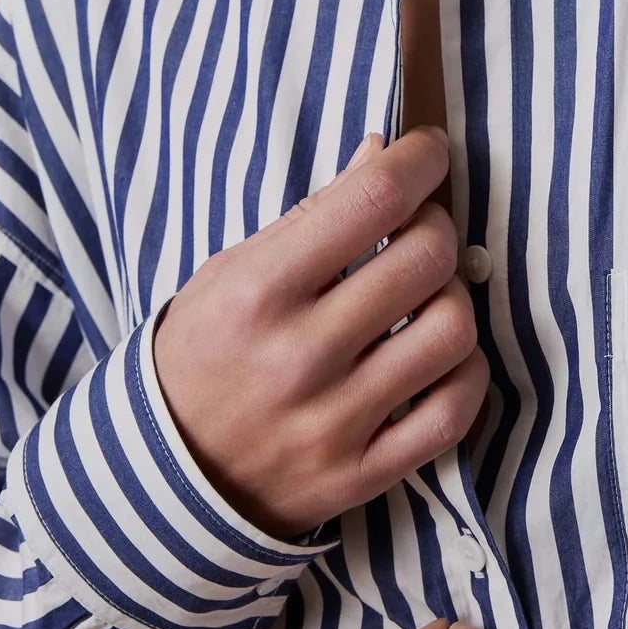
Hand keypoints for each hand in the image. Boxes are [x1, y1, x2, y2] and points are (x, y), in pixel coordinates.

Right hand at [152, 125, 488, 539]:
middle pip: (426, 258)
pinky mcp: (360, 475)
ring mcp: (334, 422)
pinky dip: (465, 374)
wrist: (162, 477)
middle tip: (419, 226)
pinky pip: (454, 413)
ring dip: (452, 298)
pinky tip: (440, 355)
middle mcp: (300, 356)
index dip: (419, 160)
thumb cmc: (203, 351)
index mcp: (261, 290)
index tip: (428, 151)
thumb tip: (381, 151)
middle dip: (436, 225)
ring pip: (452, 331)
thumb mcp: (234, 269)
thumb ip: (313, 212)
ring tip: (425, 296)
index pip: (374, 198)